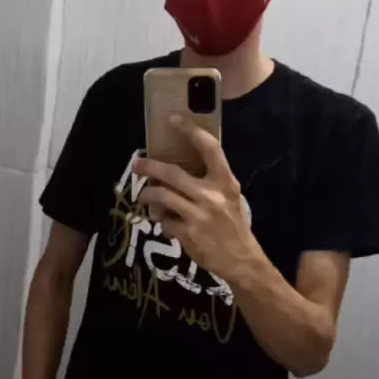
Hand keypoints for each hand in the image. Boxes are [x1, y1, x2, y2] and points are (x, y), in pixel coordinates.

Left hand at [133, 115, 257, 282]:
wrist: (242, 260)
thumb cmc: (233, 225)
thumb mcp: (230, 198)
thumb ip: (210, 182)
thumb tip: (177, 170)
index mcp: (226, 182)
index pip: (209, 148)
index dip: (190, 130)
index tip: (172, 118)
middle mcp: (212, 195)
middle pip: (172, 173)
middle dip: (149, 167)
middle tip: (136, 164)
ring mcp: (199, 215)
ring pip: (161, 197)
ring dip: (148, 195)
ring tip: (144, 196)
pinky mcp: (188, 234)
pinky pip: (165, 222)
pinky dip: (162, 222)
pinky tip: (167, 224)